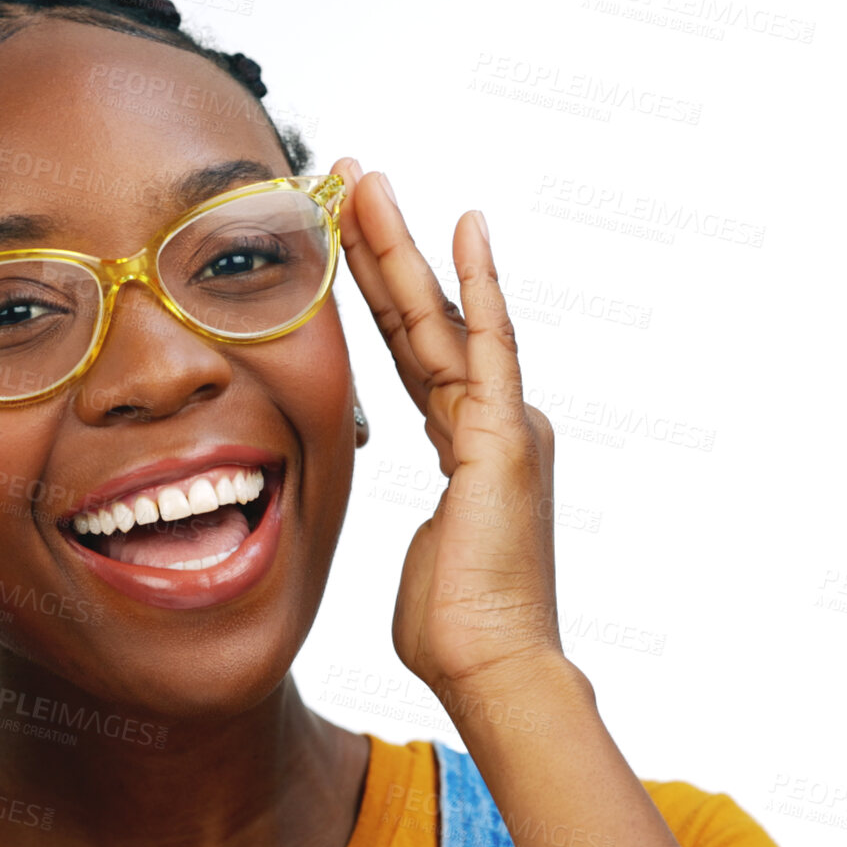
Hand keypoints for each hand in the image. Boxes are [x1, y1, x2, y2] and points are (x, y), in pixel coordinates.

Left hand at [334, 158, 564, 697]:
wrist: (491, 666)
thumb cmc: (452, 625)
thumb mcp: (419, 550)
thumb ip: (417, 519)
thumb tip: (416, 532)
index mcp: (467, 443)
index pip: (409, 349)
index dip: (375, 291)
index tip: (341, 238)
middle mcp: (490, 418)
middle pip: (421, 315)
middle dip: (381, 245)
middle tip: (349, 180)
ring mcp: (502, 420)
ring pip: (439, 315)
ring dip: (401, 246)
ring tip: (366, 182)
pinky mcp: (505, 433)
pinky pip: (486, 342)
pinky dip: (477, 282)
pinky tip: (464, 227)